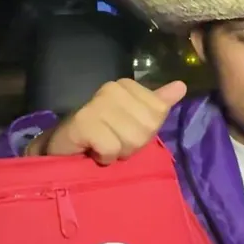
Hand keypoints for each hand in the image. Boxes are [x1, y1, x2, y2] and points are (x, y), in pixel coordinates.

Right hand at [28, 79, 187, 163]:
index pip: (159, 113)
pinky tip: (92, 151)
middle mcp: (111, 88)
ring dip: (118, 152)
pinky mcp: (83, 121)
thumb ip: (157, 104)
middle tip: (113, 142)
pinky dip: (104, 157)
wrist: (62, 150)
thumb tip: (182, 86)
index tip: (124, 132)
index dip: (145, 132)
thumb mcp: (134, 120)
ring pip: (131, 138)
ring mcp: (96, 103)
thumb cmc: (101, 136)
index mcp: (126, 85)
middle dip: (132, 144)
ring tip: (102, 146)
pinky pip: (111, 148)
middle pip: (147, 127)